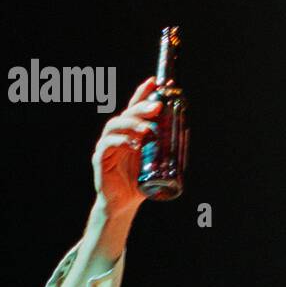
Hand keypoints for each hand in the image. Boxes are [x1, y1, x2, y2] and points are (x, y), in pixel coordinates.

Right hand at [92, 76, 161, 218]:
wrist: (124, 204)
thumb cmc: (140, 181)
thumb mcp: (157, 162)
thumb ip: (167, 146)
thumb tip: (184, 130)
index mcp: (131, 133)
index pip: (135, 108)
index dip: (143, 93)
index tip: (155, 81)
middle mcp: (118, 135)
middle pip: (127, 114)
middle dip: (142, 107)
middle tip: (157, 107)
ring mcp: (107, 146)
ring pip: (115, 126)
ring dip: (132, 124)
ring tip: (148, 129)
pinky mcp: (101, 160)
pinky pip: (107, 145)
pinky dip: (120, 142)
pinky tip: (133, 143)